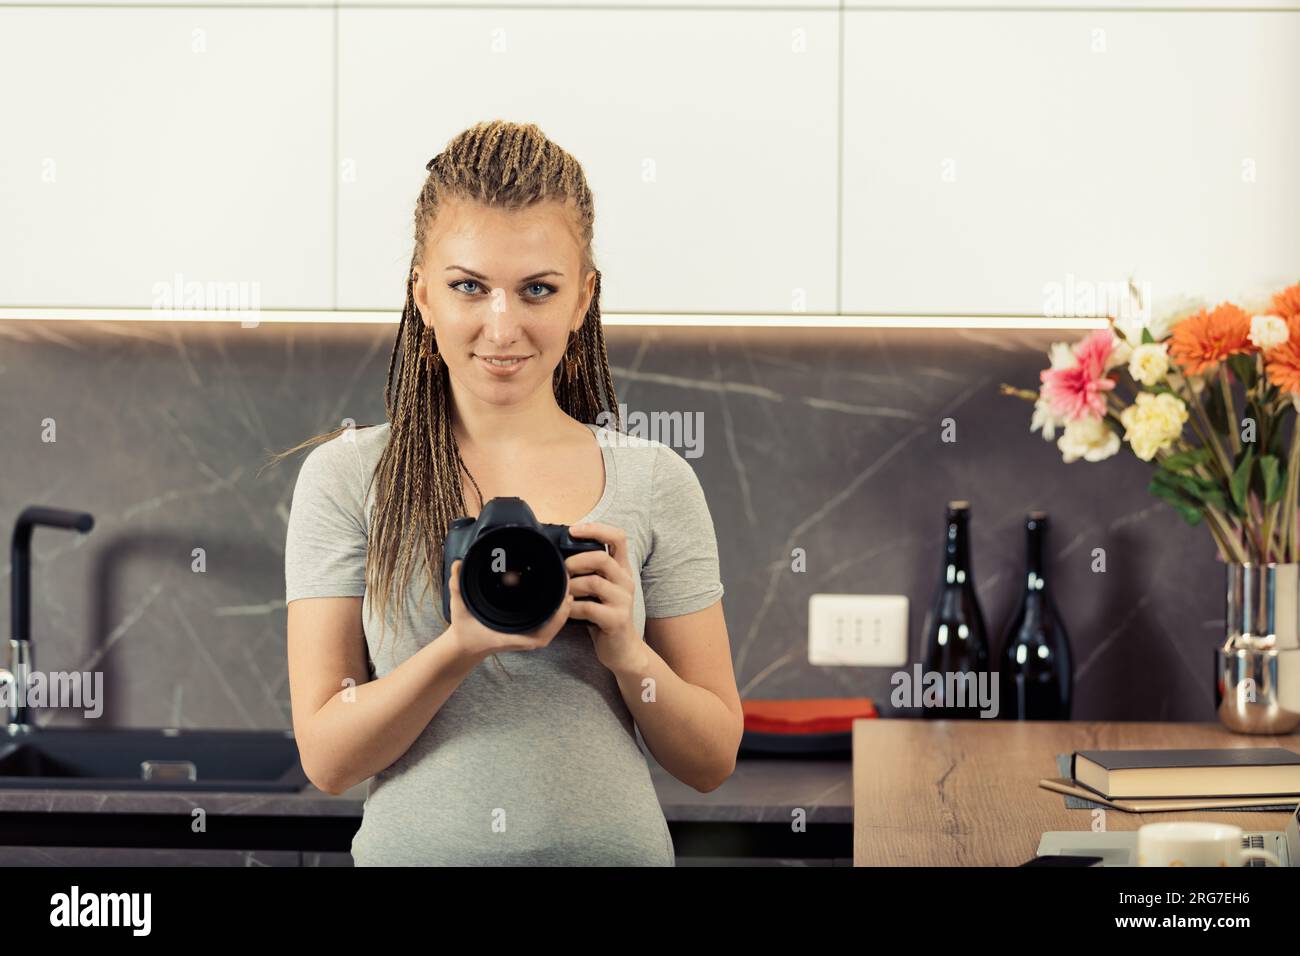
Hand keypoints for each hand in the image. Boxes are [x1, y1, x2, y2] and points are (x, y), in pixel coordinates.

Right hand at [443, 558, 572, 662]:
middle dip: (563, 606)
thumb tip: (457, 564)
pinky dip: (555, 613)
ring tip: (566, 587)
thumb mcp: (458, 607)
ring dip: (561, 609)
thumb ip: (457, 587)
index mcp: (510, 636)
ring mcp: (524, 635)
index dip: (557, 617)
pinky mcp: (524, 631)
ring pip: (551, 626)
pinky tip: (560, 599)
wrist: (464, 645)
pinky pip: (546, 625)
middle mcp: (520, 638)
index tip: (565, 597)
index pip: (542, 633)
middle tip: (567, 583)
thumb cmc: (464, 629)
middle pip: (552, 626)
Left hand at [565, 521, 645, 674]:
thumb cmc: (604, 616)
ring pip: (594, 582)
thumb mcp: (599, 590)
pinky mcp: (617, 620)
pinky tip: (565, 610)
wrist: (623, 650)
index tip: (574, 530)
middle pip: (602, 558)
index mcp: (621, 570)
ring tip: (562, 593)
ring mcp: (623, 601)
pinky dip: (571, 608)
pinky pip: (589, 608)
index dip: (597, 529)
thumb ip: (588, 571)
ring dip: (571, 586)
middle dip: (576, 561)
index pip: (618, 538)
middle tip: (562, 570)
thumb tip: (557, 554)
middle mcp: (626, 581)